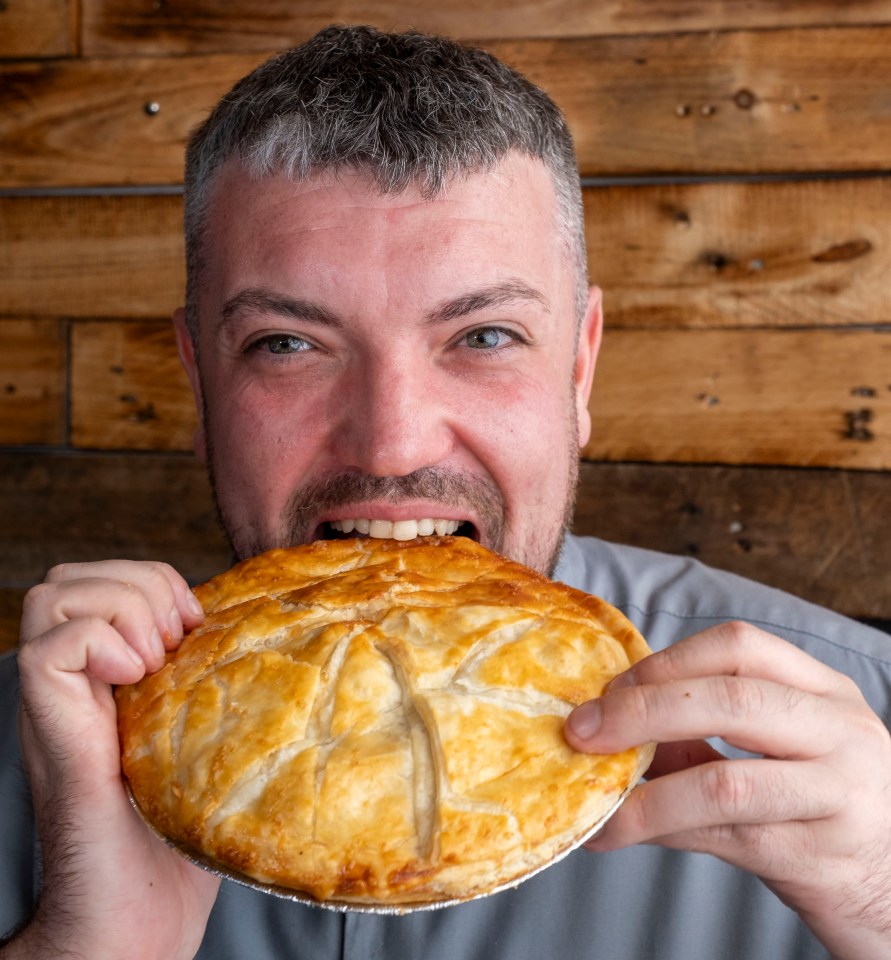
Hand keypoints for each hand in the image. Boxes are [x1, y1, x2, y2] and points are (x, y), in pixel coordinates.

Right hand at [10, 561, 218, 959]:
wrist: (141, 908)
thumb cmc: (180, 828)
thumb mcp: (197, 729)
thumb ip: (199, 677)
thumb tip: (248, 623)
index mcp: (104, 675)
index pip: (104, 579)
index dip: (154, 581)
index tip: (196, 626)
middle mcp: (71, 682)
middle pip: (71, 576)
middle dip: (138, 584)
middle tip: (175, 641)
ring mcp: (55, 703)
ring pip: (54, 595)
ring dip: (122, 609)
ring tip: (155, 662)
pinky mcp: (49, 728)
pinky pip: (48, 647)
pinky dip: (101, 646)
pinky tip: (135, 684)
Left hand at [565, 622, 890, 959]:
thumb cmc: (817, 810)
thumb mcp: (773, 755)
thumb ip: (698, 735)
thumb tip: (602, 724)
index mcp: (822, 690)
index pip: (739, 645)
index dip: (664, 661)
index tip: (610, 689)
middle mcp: (841, 732)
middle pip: (732, 699)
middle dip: (643, 710)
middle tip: (582, 731)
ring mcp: (841, 795)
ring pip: (726, 781)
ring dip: (644, 793)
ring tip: (593, 800)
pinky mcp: (823, 859)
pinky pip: (725, 839)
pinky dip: (660, 832)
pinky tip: (619, 832)